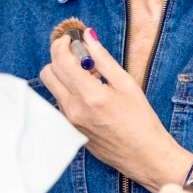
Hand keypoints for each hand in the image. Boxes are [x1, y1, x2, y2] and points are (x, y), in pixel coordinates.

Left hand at [40, 28, 185, 187]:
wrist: (144, 155)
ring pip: (52, 88)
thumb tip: (89, 37)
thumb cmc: (142, 120)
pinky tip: (91, 95)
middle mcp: (73, 108)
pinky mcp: (70, 128)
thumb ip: (104, 59)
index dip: (62, 44)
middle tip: (80, 56)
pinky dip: (70, 91)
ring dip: (65, 76)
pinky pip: (60, 102)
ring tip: (91, 78)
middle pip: (48, 72)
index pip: (61, 61)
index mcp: (90, 94)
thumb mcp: (127, 84)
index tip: (71, 38)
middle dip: (59, 58)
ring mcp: (69, 120)